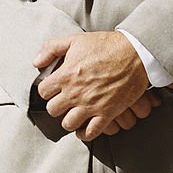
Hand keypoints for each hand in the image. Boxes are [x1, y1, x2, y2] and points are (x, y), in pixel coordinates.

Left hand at [33, 31, 149, 140]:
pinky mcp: (107, 113)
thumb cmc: (107, 45)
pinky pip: (90, 133)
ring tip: (74, 113)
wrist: (135, 53)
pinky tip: (85, 126)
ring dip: (70, 120)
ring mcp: (91, 105)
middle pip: (53, 110)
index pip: (43, 92)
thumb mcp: (75, 39)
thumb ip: (51, 48)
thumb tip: (37, 62)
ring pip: (68, 124)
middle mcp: (75, 93)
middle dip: (57, 105)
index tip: (54, 88)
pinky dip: (85, 133)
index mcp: (66, 75)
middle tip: (64, 100)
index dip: (47, 90)